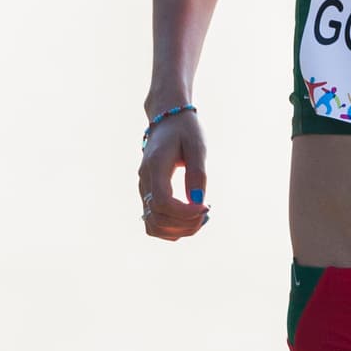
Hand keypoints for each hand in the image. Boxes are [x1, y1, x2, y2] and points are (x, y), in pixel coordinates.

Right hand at [138, 112, 208, 239]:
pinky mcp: (148, 196)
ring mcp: (144, 191)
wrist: (166, 120)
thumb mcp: (197, 146)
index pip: (163, 202)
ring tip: (200, 217)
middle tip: (207, 212)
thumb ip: (197, 173)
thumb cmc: (185, 130)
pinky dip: (172, 229)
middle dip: (186, 224)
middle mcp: (145, 181)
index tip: (207, 207)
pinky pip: (154, 224)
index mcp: (155, 166)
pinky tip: (190, 217)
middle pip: (157, 219)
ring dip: (179, 230)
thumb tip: (198, 202)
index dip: (185, 213)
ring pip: (153, 227)